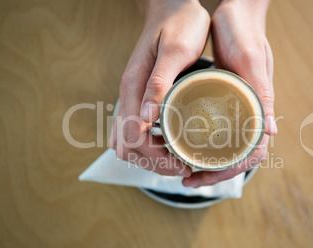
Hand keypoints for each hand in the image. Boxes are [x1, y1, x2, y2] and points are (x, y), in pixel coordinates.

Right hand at [110, 0, 209, 175]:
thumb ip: (159, 83)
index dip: (157, 157)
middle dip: (154, 162)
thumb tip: (147, 119)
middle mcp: (128, 95)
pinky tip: (171, 145)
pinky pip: (136, 130)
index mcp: (133, 87)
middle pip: (128, 146)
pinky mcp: (141, 97)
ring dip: (151, 157)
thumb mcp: (175, 51)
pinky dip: (150, 145)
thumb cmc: (178, 25)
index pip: (134, 138)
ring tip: (179, 160)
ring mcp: (133, 97)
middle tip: (184, 167)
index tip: (183, 164)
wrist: (171, 8)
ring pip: (129, 142)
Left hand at [182, 0, 276, 186]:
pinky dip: (201, 141)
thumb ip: (263, 94)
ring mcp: (236, 106)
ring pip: (225, 145)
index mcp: (259, 108)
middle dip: (213, 172)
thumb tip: (272, 133)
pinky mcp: (224, 98)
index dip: (229, 170)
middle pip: (236, 154)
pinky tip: (183, 142)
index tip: (203, 176)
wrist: (237, 12)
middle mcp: (249, 112)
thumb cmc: (245, 33)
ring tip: (182, 166)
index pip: (251, 153)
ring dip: (206, 161)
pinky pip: (216, 128)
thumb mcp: (251, 61)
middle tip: (186, 177)